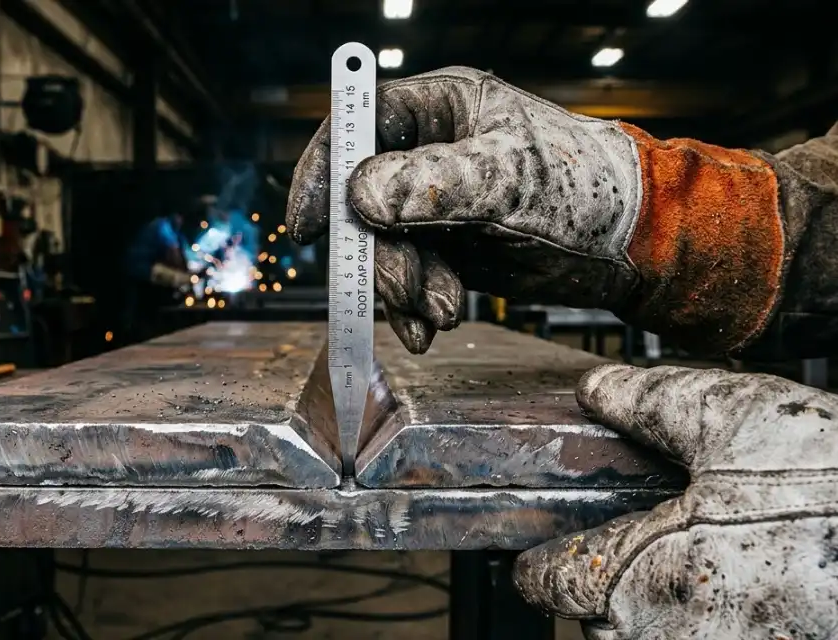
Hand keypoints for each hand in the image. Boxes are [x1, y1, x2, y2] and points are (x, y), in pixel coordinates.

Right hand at [286, 66, 642, 352]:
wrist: (630, 246)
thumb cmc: (585, 190)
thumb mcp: (509, 181)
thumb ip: (434, 184)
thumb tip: (360, 195)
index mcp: (441, 108)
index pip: (359, 127)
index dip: (323, 173)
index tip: (308, 226)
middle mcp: (430, 152)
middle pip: (364, 200)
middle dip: (382, 255)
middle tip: (407, 292)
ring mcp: (437, 201)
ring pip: (386, 247)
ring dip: (404, 288)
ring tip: (445, 311)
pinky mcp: (449, 244)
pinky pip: (410, 275)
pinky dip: (416, 305)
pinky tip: (437, 323)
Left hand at [513, 364, 837, 639]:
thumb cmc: (834, 494)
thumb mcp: (735, 421)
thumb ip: (649, 404)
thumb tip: (596, 390)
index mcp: (634, 578)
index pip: (544, 582)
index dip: (542, 556)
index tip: (548, 546)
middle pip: (598, 621)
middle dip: (618, 580)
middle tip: (664, 537)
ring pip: (651, 639)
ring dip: (664, 609)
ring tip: (716, 562)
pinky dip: (712, 622)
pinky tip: (754, 585)